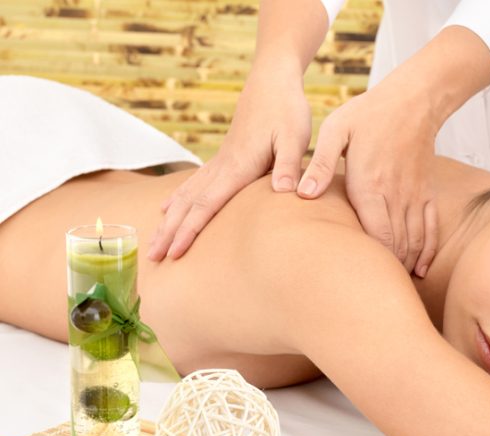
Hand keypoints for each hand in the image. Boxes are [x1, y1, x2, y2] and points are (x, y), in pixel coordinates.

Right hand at [147, 68, 310, 260]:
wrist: (272, 80)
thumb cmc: (286, 109)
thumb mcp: (295, 137)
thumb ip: (288, 165)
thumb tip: (284, 192)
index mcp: (238, 167)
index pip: (207, 206)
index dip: (190, 231)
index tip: (175, 253)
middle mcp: (223, 167)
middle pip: (188, 205)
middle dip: (169, 233)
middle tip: (152, 259)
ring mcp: (220, 162)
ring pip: (187, 196)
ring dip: (168, 221)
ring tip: (153, 242)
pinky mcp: (224, 157)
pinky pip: (194, 184)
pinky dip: (178, 200)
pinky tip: (168, 209)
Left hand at [296, 77, 439, 276]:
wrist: (414, 100)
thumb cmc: (370, 113)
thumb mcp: (336, 130)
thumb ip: (319, 164)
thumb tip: (301, 194)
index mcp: (370, 184)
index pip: (375, 234)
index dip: (370, 260)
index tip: (358, 278)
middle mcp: (396, 195)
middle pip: (395, 244)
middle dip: (386, 270)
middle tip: (371, 290)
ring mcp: (414, 196)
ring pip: (414, 241)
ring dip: (405, 265)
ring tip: (392, 285)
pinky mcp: (426, 192)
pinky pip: (431, 228)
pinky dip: (428, 252)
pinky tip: (421, 270)